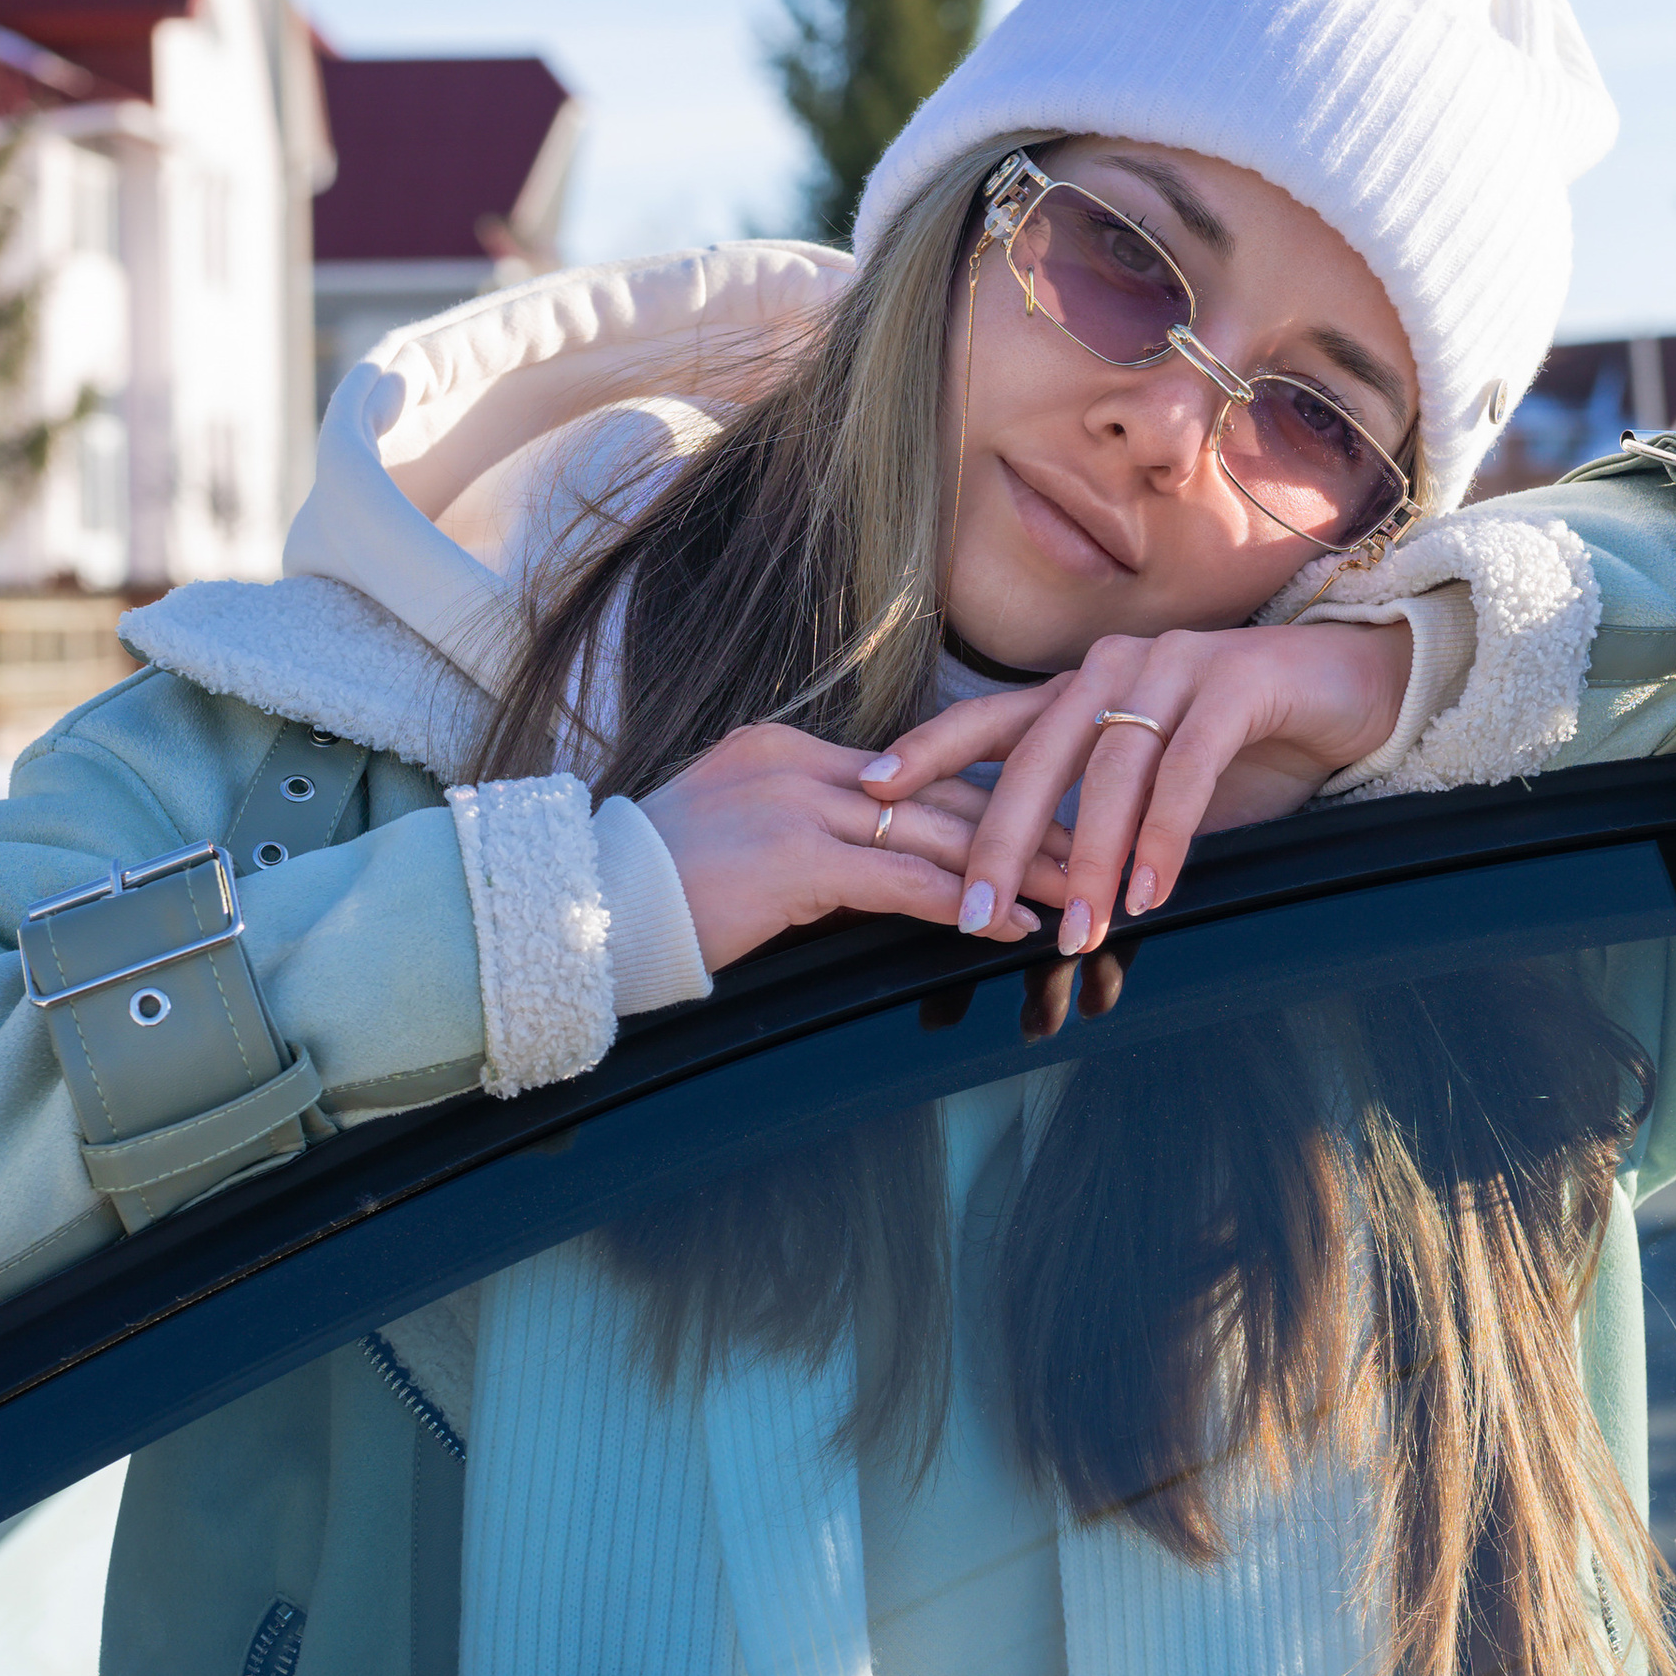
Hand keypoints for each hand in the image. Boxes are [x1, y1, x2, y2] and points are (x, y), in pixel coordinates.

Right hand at [641, 722, 1074, 973]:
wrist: (588, 909)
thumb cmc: (655, 888)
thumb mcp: (737, 832)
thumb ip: (804, 827)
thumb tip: (874, 855)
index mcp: (786, 747)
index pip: (910, 768)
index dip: (983, 793)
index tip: (1040, 811)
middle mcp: (798, 763)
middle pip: (939, 793)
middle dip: (1021, 824)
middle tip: (1087, 846)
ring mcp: (798, 807)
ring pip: (935, 836)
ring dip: (1014, 868)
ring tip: (1073, 888)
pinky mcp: (796, 861)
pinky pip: (904, 884)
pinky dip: (967, 907)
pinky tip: (1012, 928)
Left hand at [858, 621, 1413, 956]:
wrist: (1356, 688)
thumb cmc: (1246, 744)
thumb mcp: (1157, 788)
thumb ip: (1099, 827)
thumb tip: (1036, 903)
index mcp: (1081, 689)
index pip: (986, 721)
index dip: (927, 753)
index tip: (872, 794)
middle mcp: (1112, 668)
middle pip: (1035, 757)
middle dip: (998, 843)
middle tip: (973, 918)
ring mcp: (1173, 667)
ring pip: (1109, 768)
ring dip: (1091, 858)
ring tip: (1079, 930)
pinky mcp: (1236, 682)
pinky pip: (1186, 766)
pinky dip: (1165, 832)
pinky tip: (1153, 889)